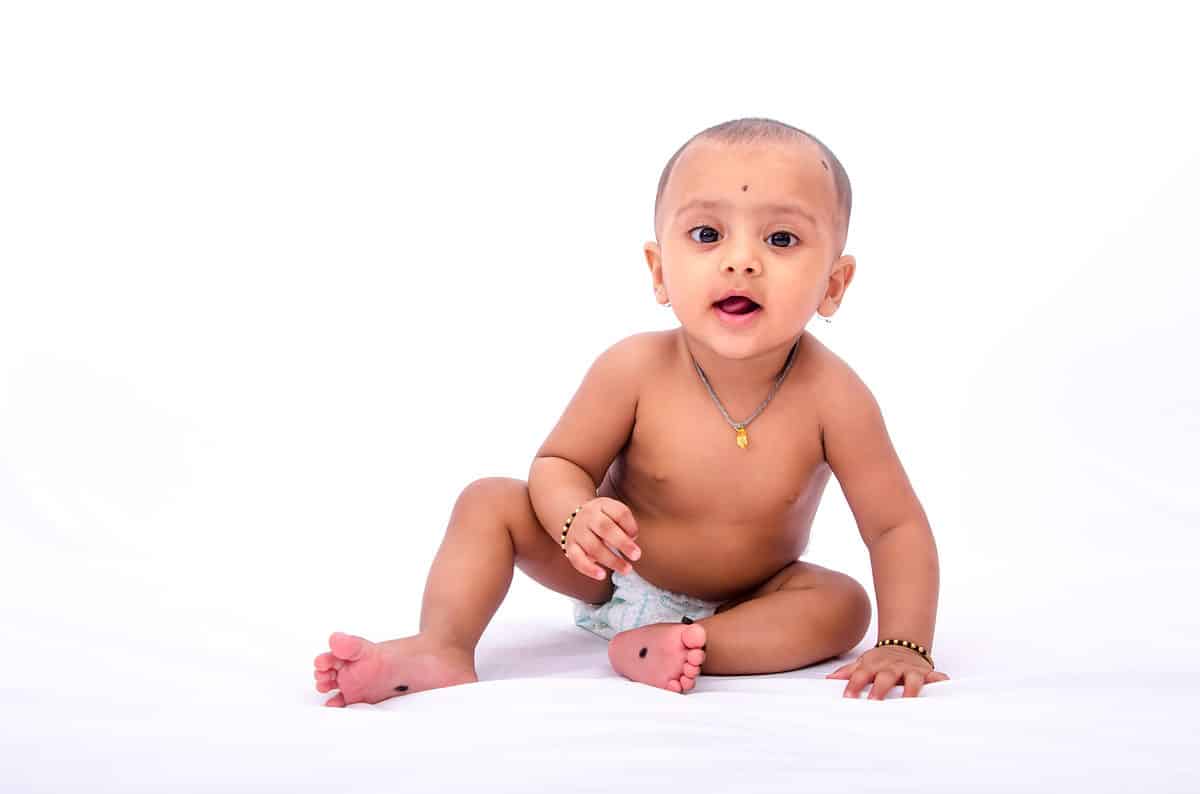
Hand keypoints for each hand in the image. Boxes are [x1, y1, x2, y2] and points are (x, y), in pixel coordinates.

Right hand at [563, 497, 641, 580]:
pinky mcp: (570, 547)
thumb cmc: (602, 519)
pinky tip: (602, 575)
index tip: (635, 537)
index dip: (630, 526)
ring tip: (626, 569)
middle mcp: (588, 516)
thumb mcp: (613, 513)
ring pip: (593, 546)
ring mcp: (578, 532)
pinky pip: (577, 558)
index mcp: (603, 505)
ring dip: (611, 559)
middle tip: (636, 555)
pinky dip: (589, 568)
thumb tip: (632, 540)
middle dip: (622, 543)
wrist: (571, 518)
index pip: (619, 512)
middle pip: (605, 528)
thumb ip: (625, 524)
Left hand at [826, 645, 949, 698]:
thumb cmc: (881, 659)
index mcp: (874, 665)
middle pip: (886, 677)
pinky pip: (935, 676)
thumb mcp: (863, 662)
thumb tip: (830, 680)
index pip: (862, 674)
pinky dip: (941, 680)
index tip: (848, 697)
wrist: (903, 644)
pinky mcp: (925, 672)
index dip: (854, 684)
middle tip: (873, 701)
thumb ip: (848, 672)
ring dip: (910, 689)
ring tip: (908, 701)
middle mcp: (892, 666)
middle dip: (880, 688)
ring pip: (911, 678)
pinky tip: (944, 685)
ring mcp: (910, 668)